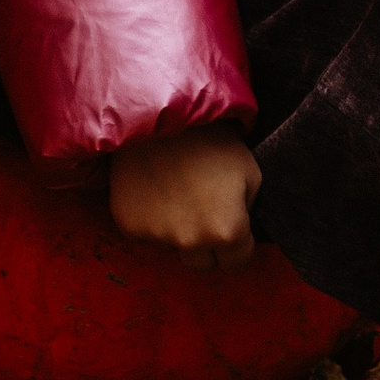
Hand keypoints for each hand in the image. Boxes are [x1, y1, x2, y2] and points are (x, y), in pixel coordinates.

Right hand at [109, 123, 260, 268]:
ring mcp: (157, 236)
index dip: (239, 246)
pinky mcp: (130, 225)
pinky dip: (151, 217)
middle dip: (208, 245)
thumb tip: (240, 227)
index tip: (234, 231)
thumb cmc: (212, 139)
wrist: (161, 115)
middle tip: (205, 212)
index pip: (237, 263)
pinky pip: (147, 232)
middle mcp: (191, 242)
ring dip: (178, 229)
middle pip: (203, 264)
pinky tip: (155, 188)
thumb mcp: (250, 172)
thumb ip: (247, 210)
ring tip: (178, 190)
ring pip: (173, 246)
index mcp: (226, 231)